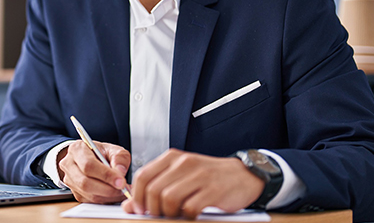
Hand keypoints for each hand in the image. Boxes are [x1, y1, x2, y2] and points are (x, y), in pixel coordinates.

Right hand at [57, 140, 130, 203]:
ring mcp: (70, 180)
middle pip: (85, 182)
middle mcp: (69, 165)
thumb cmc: (99, 152)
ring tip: (122, 191)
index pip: (88, 165)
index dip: (106, 175)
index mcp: (77, 150)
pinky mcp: (75, 192)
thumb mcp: (112, 149)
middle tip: (124, 188)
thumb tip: (120, 172)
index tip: (121, 181)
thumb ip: (119, 157)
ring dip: (108, 196)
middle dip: (107, 188)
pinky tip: (115, 194)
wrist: (89, 158)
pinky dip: (105, 199)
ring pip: (88, 194)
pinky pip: (90, 201)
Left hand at [121, 148, 264, 218]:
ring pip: (168, 199)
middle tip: (158, 216)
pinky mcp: (213, 190)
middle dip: (151, 209)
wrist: (243, 176)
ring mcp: (199, 175)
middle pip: (153, 190)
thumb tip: (130, 207)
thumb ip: (154, 188)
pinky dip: (186, 217)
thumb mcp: (179, 177)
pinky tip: (190, 216)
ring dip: (168, 214)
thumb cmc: (207, 178)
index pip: (142, 176)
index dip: (136, 196)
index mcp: (172, 157)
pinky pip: (190, 208)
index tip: (140, 210)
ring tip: (175, 216)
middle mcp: (184, 163)